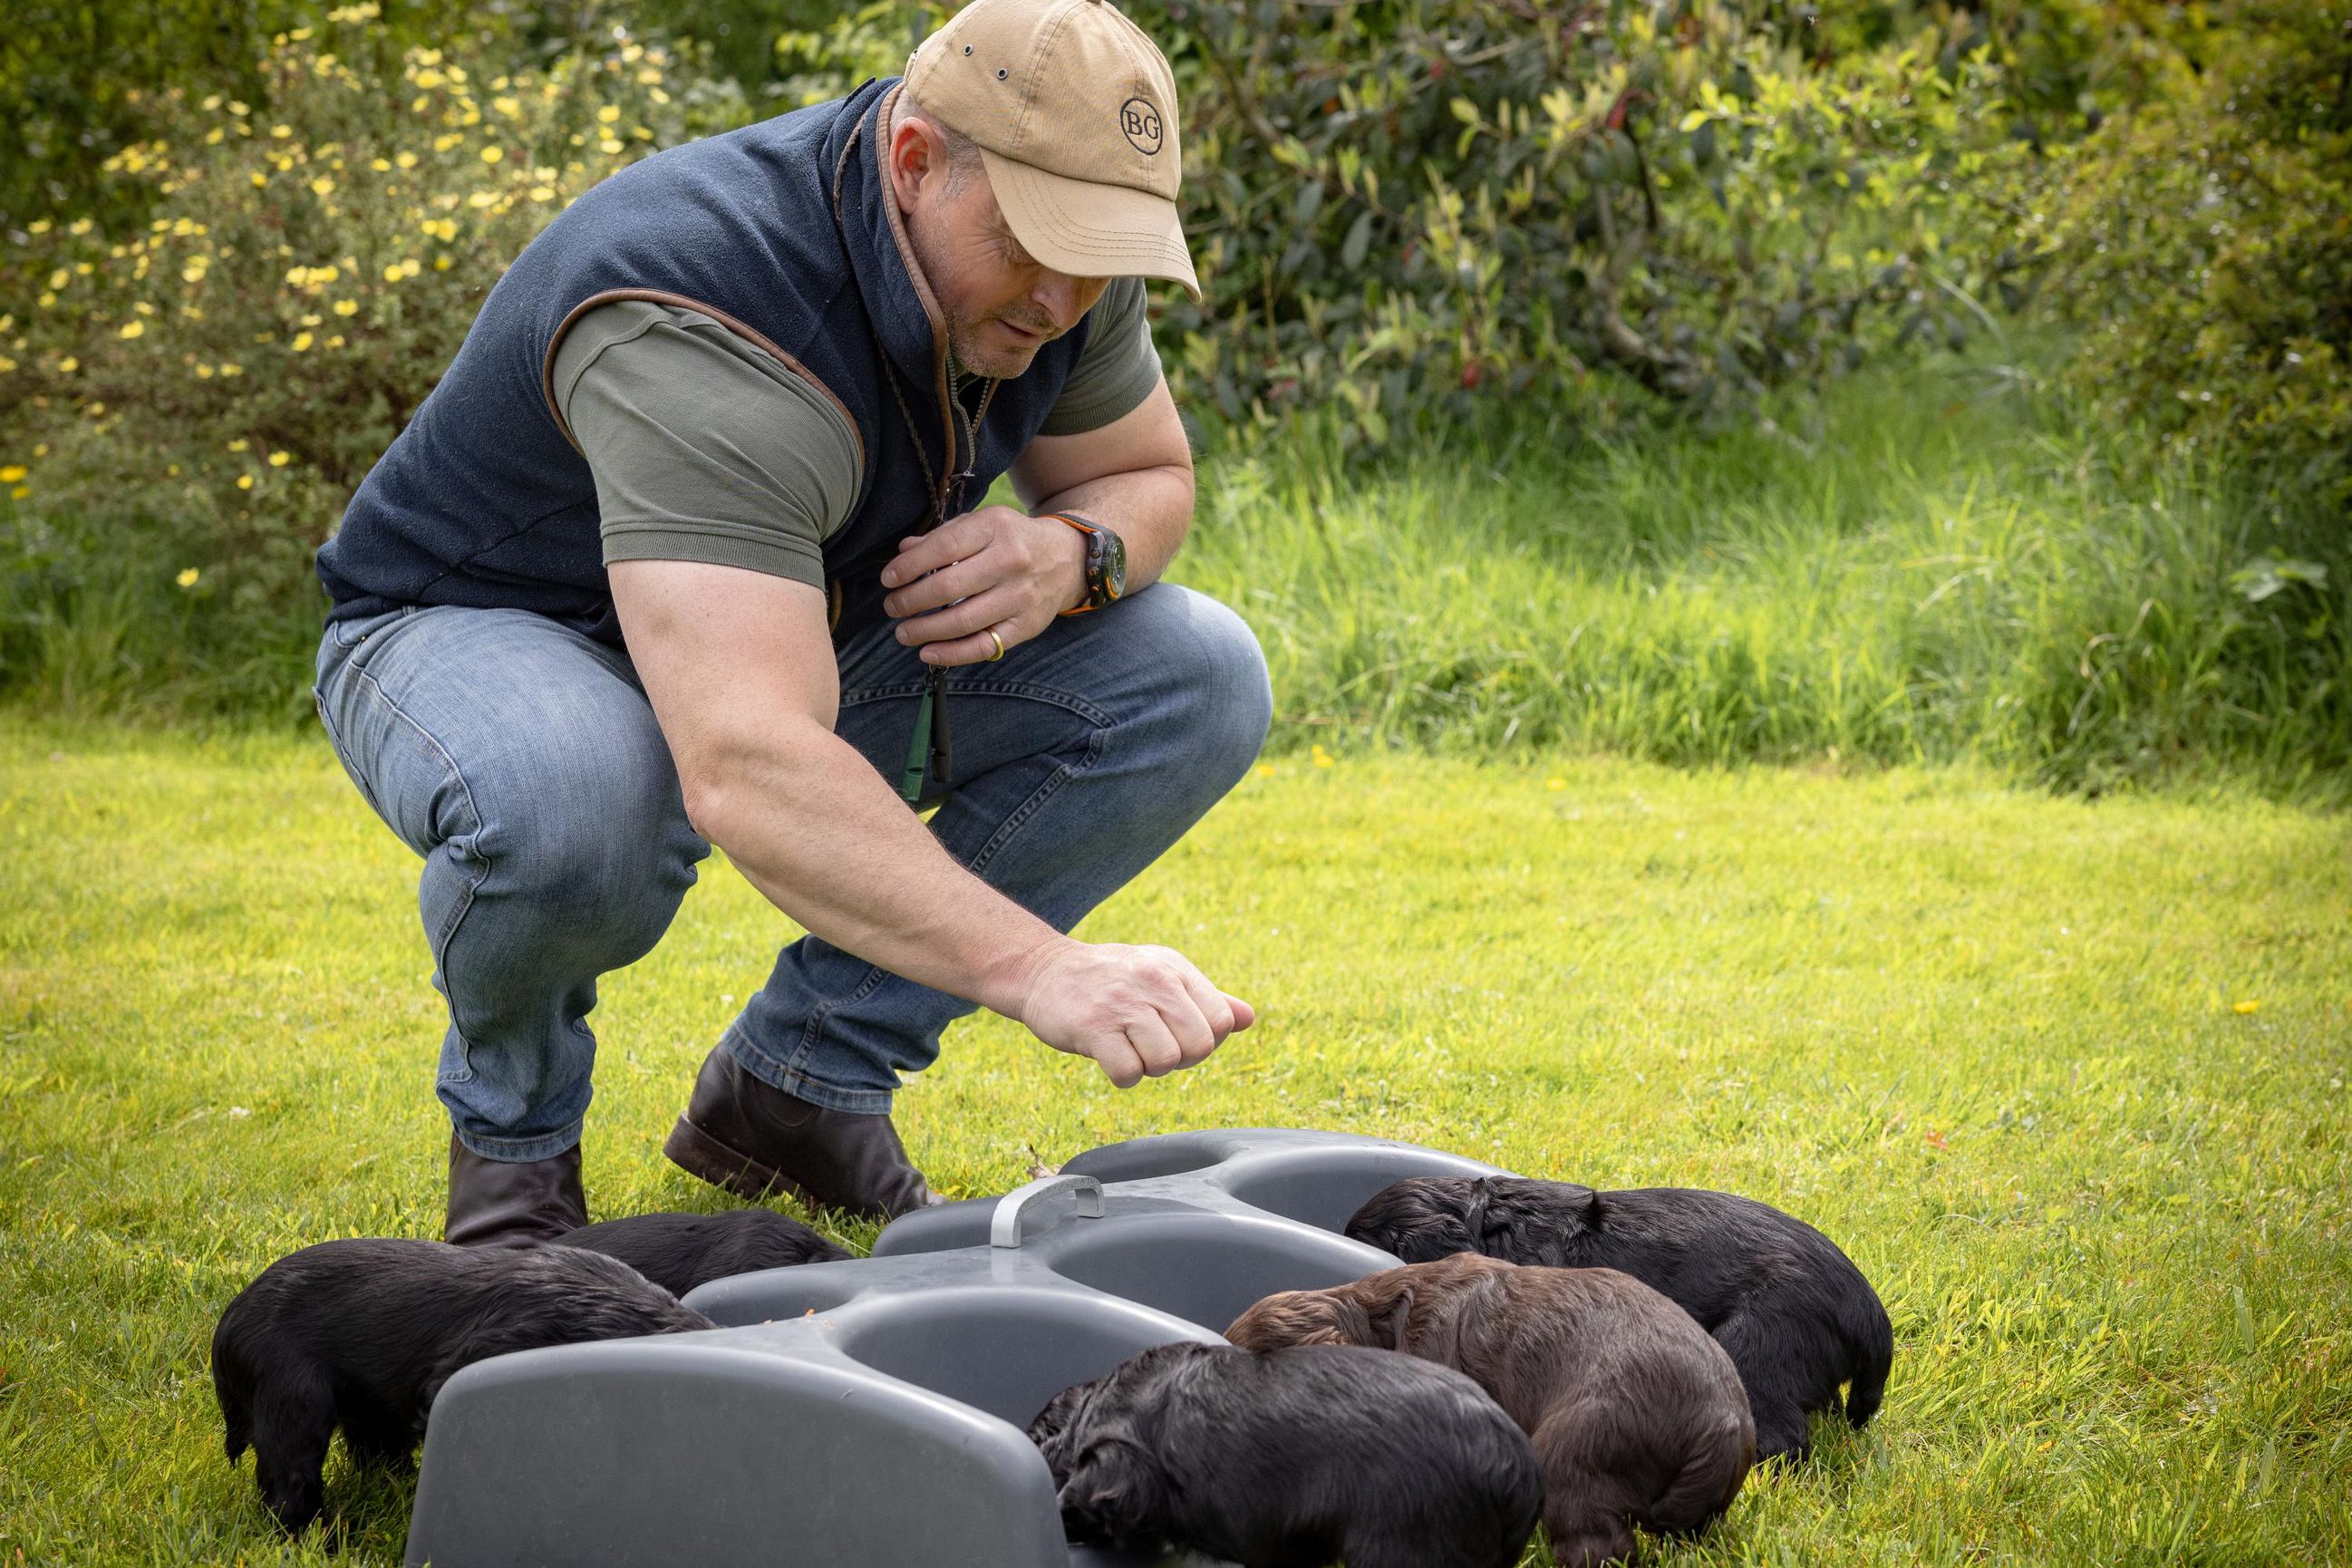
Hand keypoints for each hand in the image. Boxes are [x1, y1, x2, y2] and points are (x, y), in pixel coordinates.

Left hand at [880, 505, 1087, 666]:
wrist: (1068, 558)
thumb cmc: (1013, 539)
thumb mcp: (983, 524)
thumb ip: (943, 536)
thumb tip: (903, 552)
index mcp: (995, 527)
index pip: (942, 548)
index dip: (909, 567)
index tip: (888, 579)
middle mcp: (1010, 561)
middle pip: (948, 587)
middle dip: (910, 601)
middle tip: (892, 607)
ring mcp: (1020, 596)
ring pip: (963, 621)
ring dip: (924, 630)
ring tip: (903, 632)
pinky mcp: (1027, 626)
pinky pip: (984, 646)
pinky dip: (952, 655)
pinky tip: (927, 653)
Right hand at [1011, 939, 1254, 1087]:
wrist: (1043, 970)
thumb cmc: (1111, 979)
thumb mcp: (1161, 975)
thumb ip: (1206, 998)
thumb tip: (1247, 1018)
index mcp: (1174, 970)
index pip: (1220, 1021)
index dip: (1204, 1041)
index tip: (1177, 1037)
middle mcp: (1153, 982)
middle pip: (1198, 1047)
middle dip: (1180, 1060)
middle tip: (1152, 1049)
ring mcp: (1122, 1004)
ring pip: (1165, 1062)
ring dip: (1149, 1069)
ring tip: (1130, 1050)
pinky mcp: (1092, 1028)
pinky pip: (1127, 1073)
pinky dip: (1123, 1078)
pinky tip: (1109, 1058)